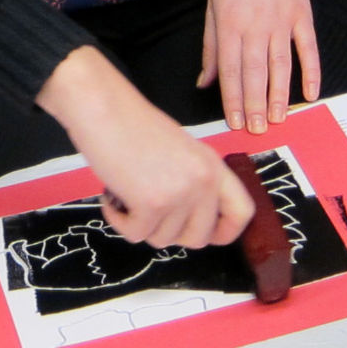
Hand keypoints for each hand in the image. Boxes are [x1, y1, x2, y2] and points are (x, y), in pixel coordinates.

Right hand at [38, 47, 253, 248]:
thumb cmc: (133, 126)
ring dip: (140, 224)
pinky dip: (119, 221)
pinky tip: (111, 197)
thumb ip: (194, 181)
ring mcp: (180, 194)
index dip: (225, 232)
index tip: (206, 235)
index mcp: (214, 166)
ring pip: (163, 240)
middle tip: (150, 214)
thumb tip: (188, 220)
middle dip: (171, 234)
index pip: (242, 212)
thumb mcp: (181, 152)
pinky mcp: (152, 203)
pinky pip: (136, 234)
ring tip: (126, 194)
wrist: (104, 108)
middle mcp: (204, 181)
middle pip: (199, 238)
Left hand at [198, 0, 319, 134]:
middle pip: (255, 73)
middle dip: (255, 105)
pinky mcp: (302, 15)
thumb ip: (211, 47)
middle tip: (258, 130)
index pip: (231, 70)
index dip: (232, 99)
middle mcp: (256, 25)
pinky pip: (308, 48)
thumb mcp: (212, 6)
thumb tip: (204, 82)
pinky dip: (311, 71)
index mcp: (230, 24)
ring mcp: (282, 21)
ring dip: (279, 95)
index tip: (235, 122)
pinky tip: (311, 93)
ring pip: (281, 66)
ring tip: (278, 119)